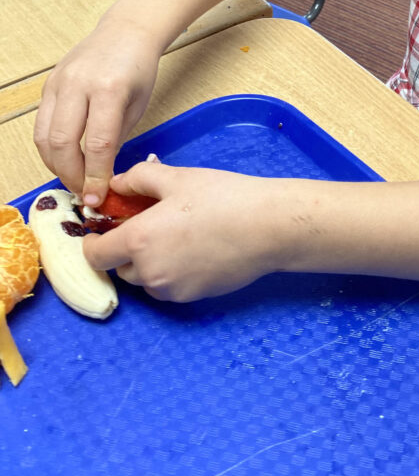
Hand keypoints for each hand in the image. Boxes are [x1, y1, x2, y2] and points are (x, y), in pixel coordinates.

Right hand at [34, 25, 159, 204]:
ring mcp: (59, 82)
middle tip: (84, 193)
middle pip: (62, 142)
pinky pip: (42, 124)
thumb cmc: (138, 69)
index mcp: (109, 89)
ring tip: (74, 179)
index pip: (98, 143)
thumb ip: (117, 139)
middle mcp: (78, 84)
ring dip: (56, 165)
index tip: (98, 198)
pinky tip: (65, 159)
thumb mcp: (138, 106)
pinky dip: (51, 147)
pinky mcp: (48, 84)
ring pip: (44, 136)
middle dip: (71, 175)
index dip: (95, 176)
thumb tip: (100, 176)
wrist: (126, 32)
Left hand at [83, 163, 283, 301]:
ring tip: (178, 235)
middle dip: (128, 249)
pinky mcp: (194, 298)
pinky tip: (197, 248)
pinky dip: (173, 271)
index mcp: (138, 241)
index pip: (95, 254)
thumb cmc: (222, 197)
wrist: (267, 226)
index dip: (93, 242)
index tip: (104, 230)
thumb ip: (138, 179)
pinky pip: (170, 286)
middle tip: (151, 223)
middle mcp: (150, 273)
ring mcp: (172, 289)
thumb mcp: (176, 177)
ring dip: (150, 262)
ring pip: (146, 279)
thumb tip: (116, 184)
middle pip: (121, 267)